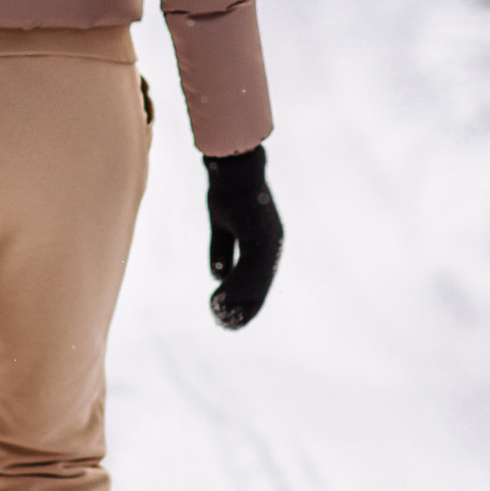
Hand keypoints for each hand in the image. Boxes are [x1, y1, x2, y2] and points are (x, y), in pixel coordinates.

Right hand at [204, 144, 282, 329]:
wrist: (230, 166)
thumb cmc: (226, 191)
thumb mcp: (220, 225)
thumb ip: (222, 249)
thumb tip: (218, 274)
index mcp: (265, 243)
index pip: (259, 280)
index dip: (244, 299)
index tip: (228, 315)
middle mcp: (271, 245)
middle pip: (260, 287)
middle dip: (243, 308)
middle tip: (225, 324)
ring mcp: (267, 242)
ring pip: (256, 284)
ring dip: (237, 302)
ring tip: (219, 315)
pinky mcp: (258, 238)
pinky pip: (249, 271)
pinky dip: (234, 288)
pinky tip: (218, 298)